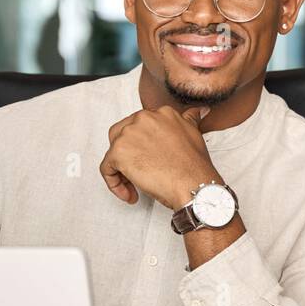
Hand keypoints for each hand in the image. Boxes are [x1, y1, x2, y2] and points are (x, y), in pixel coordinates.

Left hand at [99, 104, 217, 208]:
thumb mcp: (194, 134)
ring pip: (113, 153)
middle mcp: (144, 118)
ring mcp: (129, 134)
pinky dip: (114, 183)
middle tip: (139, 172)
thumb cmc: (195, 167)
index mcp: (161, 113)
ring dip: (122, 172)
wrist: (194, 184)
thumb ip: (189, 120)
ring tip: (136, 187)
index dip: (141, 146)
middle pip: (121, 135)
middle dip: (127, 155)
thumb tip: (198, 112)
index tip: (150, 160)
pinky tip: (130, 194)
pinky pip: (106, 169)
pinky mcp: (119, 152)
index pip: (140, 126)